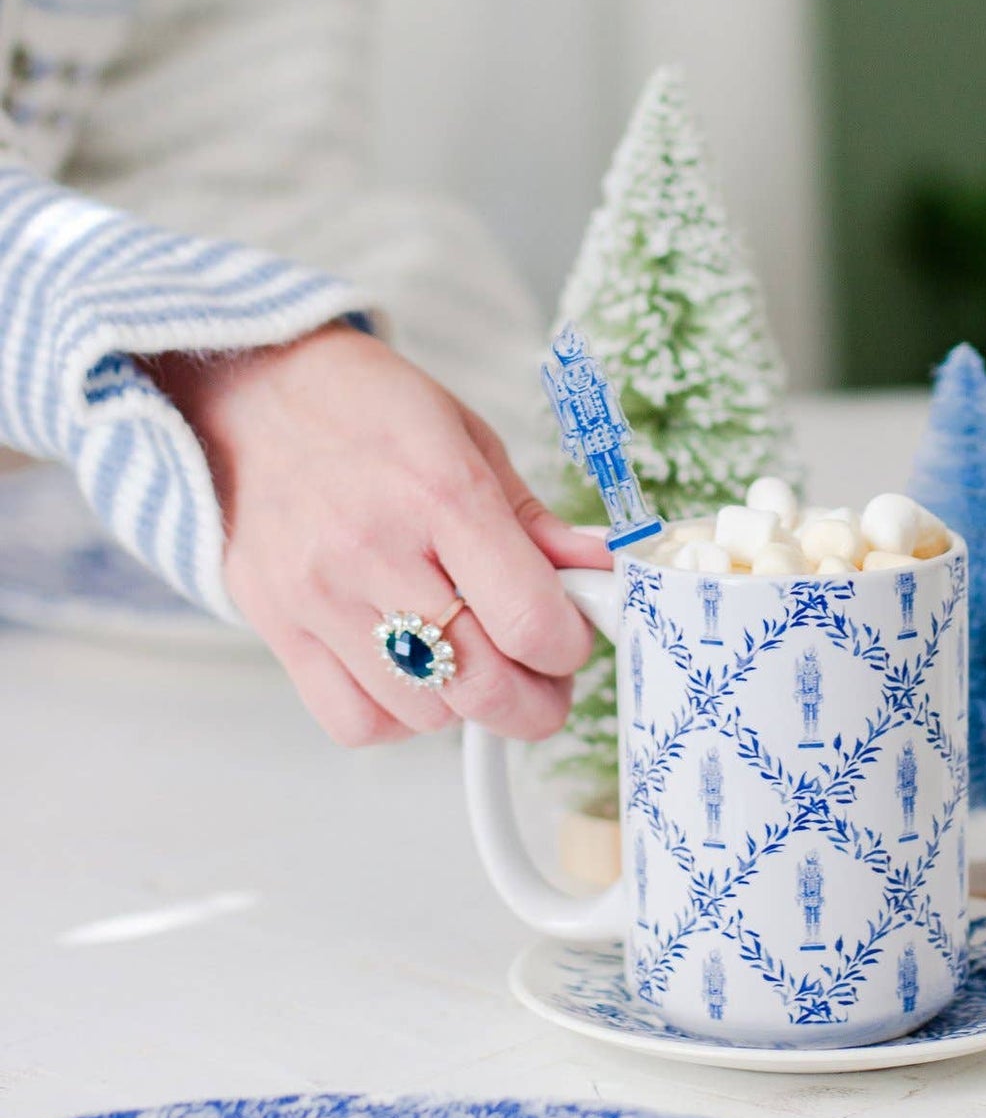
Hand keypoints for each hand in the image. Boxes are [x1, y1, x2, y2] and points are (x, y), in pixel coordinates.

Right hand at [146, 326, 609, 746]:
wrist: (254, 395)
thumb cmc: (368, 410)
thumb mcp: (469, 438)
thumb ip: (534, 519)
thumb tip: (599, 571)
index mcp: (441, 490)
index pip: (529, 617)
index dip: (570, 646)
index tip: (573, 638)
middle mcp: (377, 548)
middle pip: (482, 683)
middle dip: (537, 702)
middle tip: (546, 681)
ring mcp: (320, 594)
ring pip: (424, 712)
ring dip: (465, 705)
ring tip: (471, 660)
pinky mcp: (278, 627)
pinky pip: (354, 722)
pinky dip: (399, 718)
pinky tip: (412, 676)